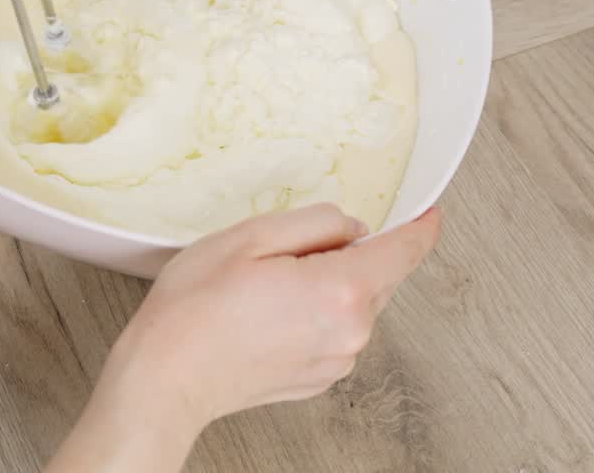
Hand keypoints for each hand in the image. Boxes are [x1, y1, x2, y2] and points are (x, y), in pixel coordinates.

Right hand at [46, 203, 442, 472]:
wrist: (166, 379)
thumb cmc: (196, 310)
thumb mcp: (251, 235)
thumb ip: (316, 222)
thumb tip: (350, 227)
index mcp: (342, 291)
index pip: (405, 251)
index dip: (420, 226)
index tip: (428, 213)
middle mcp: (351, 332)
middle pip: (379, 275)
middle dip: (350, 253)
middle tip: (287, 249)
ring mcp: (336, 361)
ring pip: (354, 303)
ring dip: (328, 284)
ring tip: (265, 285)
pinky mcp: (318, 378)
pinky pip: (333, 331)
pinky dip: (314, 313)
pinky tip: (268, 311)